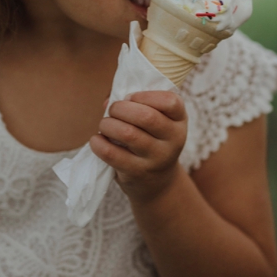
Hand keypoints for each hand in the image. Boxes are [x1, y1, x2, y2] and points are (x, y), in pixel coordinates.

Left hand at [90, 89, 187, 204]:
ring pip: (128, 134)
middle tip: (113, 110)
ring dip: (108, 124)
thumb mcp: (158, 121)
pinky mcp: (137, 172)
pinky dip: (98, 143)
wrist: (158, 181)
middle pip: (146, 116)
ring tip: (105, 125)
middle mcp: (174, 139)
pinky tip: (96, 140)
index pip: (170, 102)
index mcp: (180, 120)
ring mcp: (157, 158)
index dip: (145, 95)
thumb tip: (107, 101)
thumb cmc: (152, 140)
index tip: (131, 98)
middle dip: (121, 108)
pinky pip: (112, 154)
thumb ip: (136, 104)